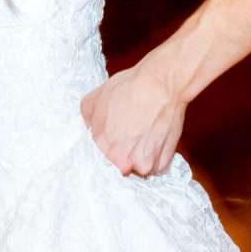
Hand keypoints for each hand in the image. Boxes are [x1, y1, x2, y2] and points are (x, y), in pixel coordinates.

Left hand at [80, 58, 186, 176]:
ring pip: (138, 168)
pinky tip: (155, 137)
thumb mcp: (96, 97)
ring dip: (140, 157)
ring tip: (144, 135)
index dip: (107, 146)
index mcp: (103, 147)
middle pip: (119, 166)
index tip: (114, 138)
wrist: (162, 83)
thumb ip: (88, 118)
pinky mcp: (163, 163)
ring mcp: (144, 164)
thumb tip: (90, 127)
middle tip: (130, 135)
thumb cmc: (131, 88)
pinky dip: (156, 156)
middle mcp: (123, 162)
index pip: (100, 158)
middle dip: (123, 154)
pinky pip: (156, 167)